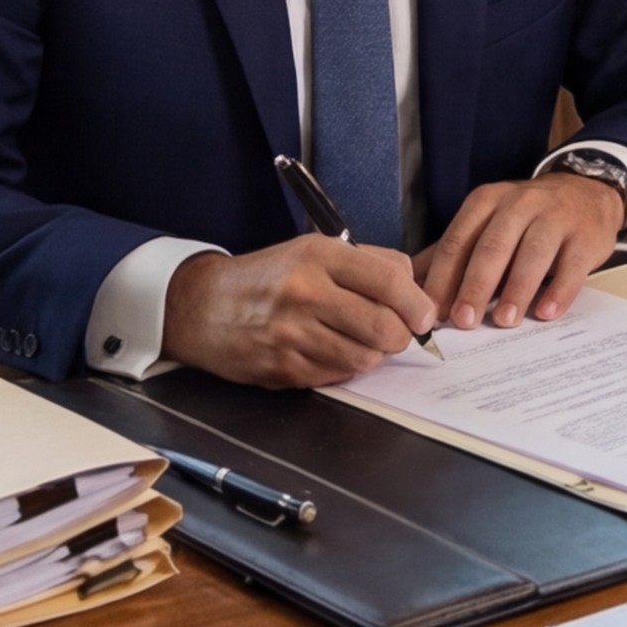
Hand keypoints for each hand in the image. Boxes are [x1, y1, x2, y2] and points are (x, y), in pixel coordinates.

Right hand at [165, 236, 436, 388]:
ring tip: (356, 340)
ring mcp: (292, 333)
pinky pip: (337, 375)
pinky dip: (343, 367)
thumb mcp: (311, 251)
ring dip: (371, 354)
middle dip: (400, 336)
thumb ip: (366, 264)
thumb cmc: (266, 278)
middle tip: (395, 333)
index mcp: (318, 256)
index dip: (417, 303)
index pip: (388, 280)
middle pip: (384, 326)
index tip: (424, 316)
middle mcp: (305, 292)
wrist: (202, 306)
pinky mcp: (283, 367)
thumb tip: (413, 287)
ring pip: (365, 357)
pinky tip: (328, 350)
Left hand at [415, 168, 626, 330]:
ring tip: (504, 320)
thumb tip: (410, 285)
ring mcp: (555, 218)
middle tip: (464, 321)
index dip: (444, 278)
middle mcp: (519, 205)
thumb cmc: (527, 217)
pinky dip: (558, 291)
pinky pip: (571, 266)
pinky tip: (546, 313)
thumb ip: (453, 251)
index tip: (434, 312)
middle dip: (475, 286)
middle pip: (492, 247)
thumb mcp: (487, 222)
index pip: (458, 241)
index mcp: (486, 202)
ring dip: (516, 290)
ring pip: (532, 254)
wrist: (587, 192)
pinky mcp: (585, 236)